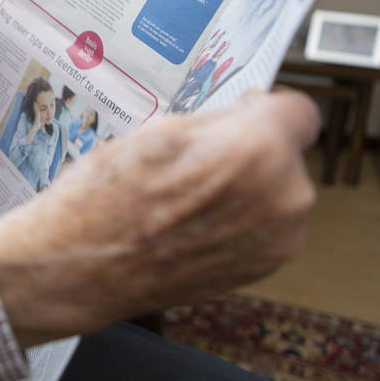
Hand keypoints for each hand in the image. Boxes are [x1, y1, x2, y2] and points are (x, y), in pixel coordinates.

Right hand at [0, 90, 319, 346]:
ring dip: (246, 190)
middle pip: (284, 153)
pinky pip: (264, 227)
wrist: (81, 268)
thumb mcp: (159, 130)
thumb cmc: (108, 197)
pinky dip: (237, 222)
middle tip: (194, 163)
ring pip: (275, 192)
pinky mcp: (264, 269)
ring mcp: (279, 239)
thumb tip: (250, 116)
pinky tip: (190, 226)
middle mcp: (284, 195)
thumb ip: (219, 122)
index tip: (243, 116)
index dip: (264, 111)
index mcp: (258, 148)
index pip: (298, 112)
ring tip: (187, 200)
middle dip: (250, 153)